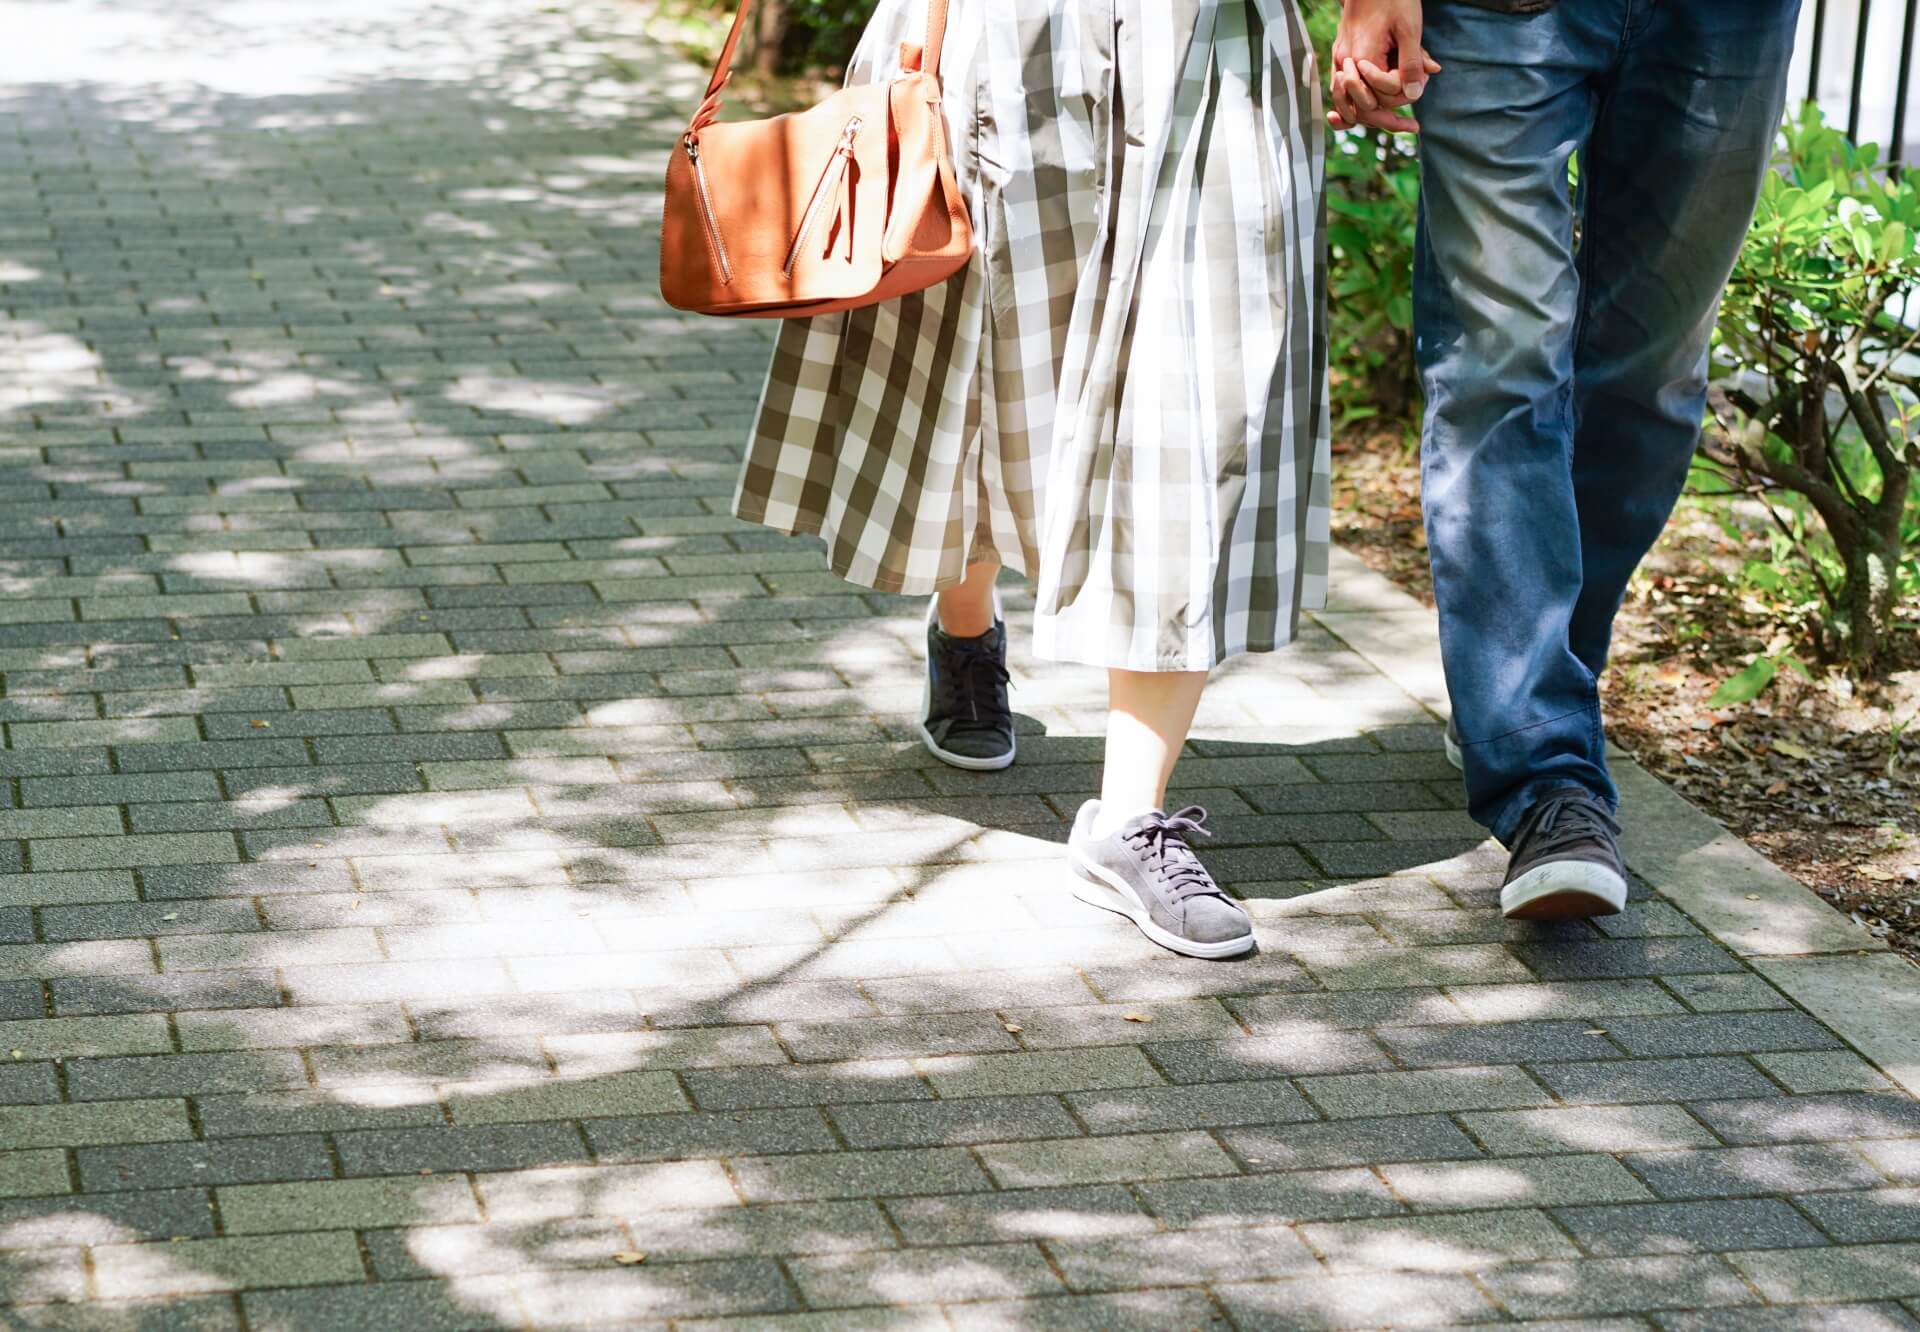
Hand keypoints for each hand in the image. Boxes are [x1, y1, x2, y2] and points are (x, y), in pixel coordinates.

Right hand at [1328, 0, 1438, 133]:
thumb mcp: (1409, 29)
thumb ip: (1412, 63)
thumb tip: (1414, 95)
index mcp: (1362, 58)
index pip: (1380, 97)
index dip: (1402, 99)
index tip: (1421, 88)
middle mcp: (1345, 63)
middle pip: (1361, 107)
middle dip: (1387, 115)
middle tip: (1411, 125)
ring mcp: (1338, 60)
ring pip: (1347, 103)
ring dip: (1367, 116)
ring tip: (1392, 125)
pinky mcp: (1339, 56)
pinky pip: (1340, 90)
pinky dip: (1350, 105)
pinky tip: (1357, 117)